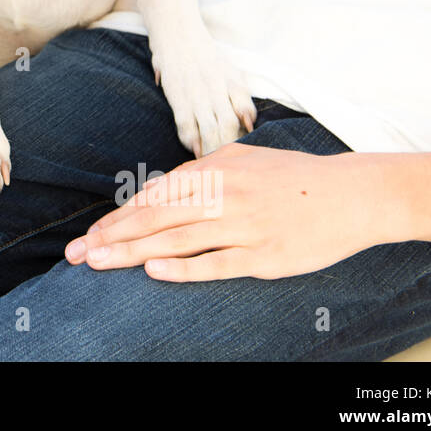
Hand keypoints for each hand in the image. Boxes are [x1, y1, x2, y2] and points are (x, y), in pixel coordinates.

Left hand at [64, 142, 392, 281]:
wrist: (353, 194)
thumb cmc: (292, 177)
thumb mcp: (242, 160)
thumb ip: (200, 172)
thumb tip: (157, 190)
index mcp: (216, 170)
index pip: (155, 195)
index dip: (120, 216)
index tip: (91, 234)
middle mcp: (225, 195)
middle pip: (156, 217)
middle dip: (112, 236)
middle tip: (78, 253)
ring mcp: (245, 225)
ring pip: (178, 239)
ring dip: (133, 252)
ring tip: (99, 263)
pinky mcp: (265, 254)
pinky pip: (218, 262)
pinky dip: (184, 267)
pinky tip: (154, 271)